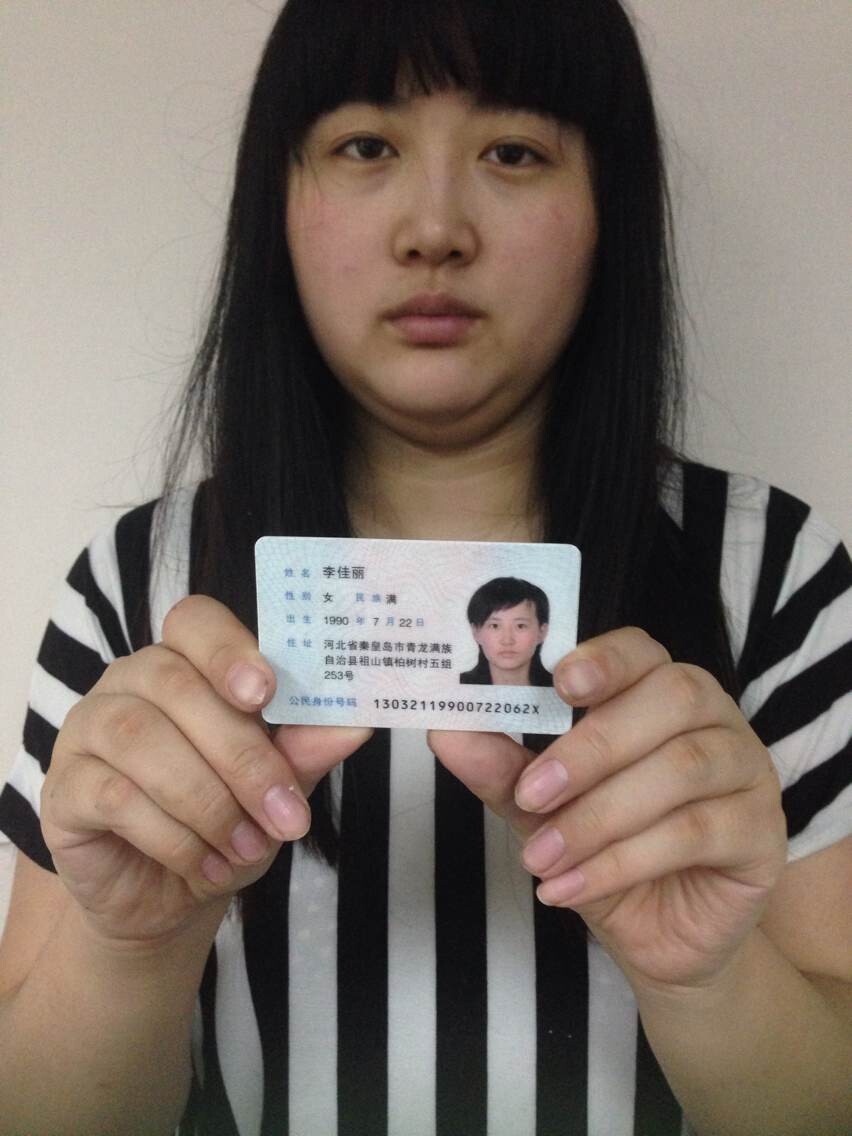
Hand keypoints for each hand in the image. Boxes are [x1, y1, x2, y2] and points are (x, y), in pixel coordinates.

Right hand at [41, 595, 370, 947]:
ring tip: (247, 848)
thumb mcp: (275, 787)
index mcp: (186, 662)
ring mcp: (88, 728)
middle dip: (242, 755)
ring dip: (207, 800)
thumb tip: (356, 724)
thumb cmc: (226, 823)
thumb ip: (305, 750)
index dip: (228, 649)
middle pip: (177, 684)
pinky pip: (114, 795)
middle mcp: (130, 681)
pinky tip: (204, 865)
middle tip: (286, 815)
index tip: (266, 693)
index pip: (195, 621)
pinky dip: (171, 836)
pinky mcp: (63, 786)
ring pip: (142, 738)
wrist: (169, 898)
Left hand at [428, 627, 786, 991]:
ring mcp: (747, 772)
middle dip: (591, 747)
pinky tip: (570, 887)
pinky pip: (694, 833)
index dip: (605, 658)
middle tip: (532, 794)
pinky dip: (621, 862)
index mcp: (659, 692)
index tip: (559, 682)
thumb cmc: (604, 851)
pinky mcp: (763, 833)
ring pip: (680, 770)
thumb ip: (503, 767)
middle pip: (670, 700)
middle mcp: (714, 719)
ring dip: (598, 816)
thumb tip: (445, 730)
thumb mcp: (544, 809)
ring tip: (540, 858)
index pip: (642, 650)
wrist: (659, 938)